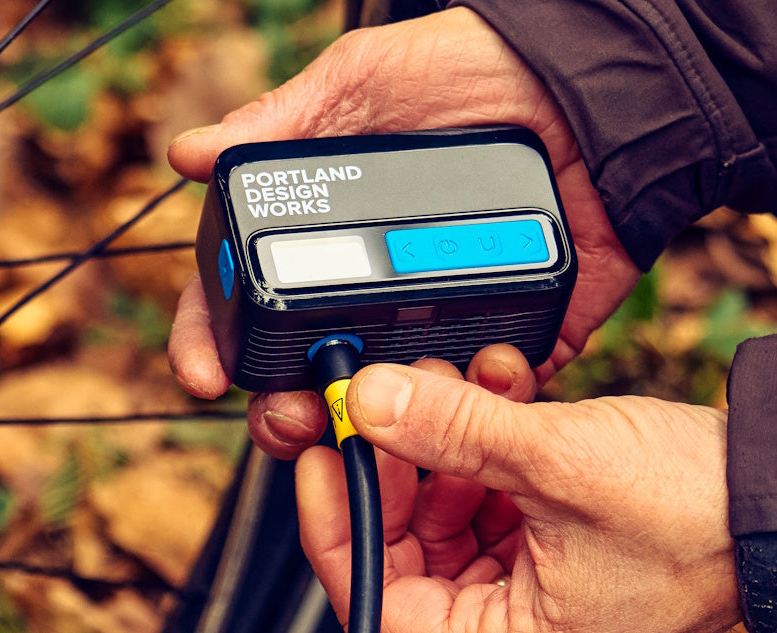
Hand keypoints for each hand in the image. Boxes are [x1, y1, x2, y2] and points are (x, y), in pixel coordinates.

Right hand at [167, 7, 640, 458]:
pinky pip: (492, 394)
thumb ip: (281, 123)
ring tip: (368, 416)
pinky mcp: (519, 334)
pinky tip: (459, 396)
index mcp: (328, 232)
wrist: (587, 82)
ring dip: (375, 422)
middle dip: (286, 409)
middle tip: (284, 420)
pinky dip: (477, 409)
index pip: (252, 298)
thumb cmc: (470, 67)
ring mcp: (446, 315)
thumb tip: (188, 155)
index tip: (205, 373)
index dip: (215, 339)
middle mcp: (379, 284)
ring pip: (397, 400)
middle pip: (312, 369)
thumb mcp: (362, 82)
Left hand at [296, 345, 736, 632]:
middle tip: (391, 409)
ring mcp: (557, 611)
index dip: (340, 522)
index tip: (326, 455)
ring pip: (459, 533)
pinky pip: (507, 519)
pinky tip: (502, 398)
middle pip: (414, 566)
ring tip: (463, 386)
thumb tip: (370, 402)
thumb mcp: (554, 455)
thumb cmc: (701, 506)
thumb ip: (450, 429)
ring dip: (452, 455)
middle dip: (403, 476)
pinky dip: (495, 462)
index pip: (379, 606)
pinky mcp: (581, 569)